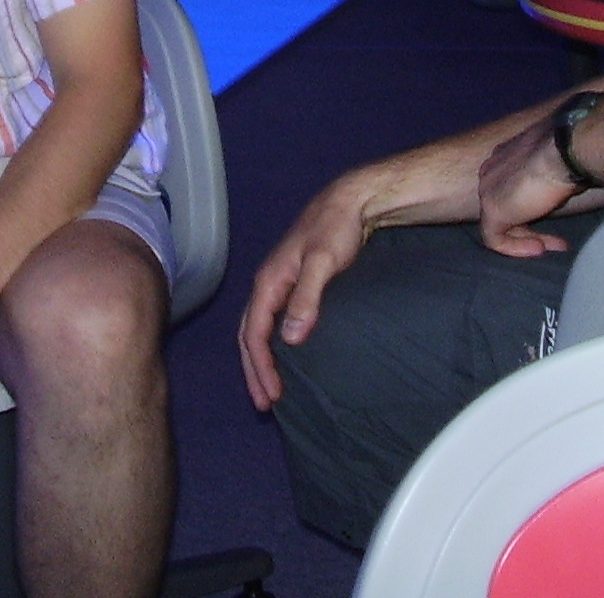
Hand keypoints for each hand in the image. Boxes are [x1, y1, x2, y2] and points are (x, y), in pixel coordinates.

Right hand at [237, 176, 373, 410]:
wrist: (353, 200)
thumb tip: (288, 339)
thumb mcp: (323, 262)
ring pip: (260, 327)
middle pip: (250, 334)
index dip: (260, 366)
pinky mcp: (295, 282)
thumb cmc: (338, 229)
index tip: (272, 395)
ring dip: (261, 359)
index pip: (254, 332)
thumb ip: (306, 298)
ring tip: (269, 387)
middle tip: (264, 403)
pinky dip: (274, 343)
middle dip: (254, 370)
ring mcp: (281, 282)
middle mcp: (269, 283)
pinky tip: (286, 355)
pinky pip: (275, 320)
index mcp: (269, 280)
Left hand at [477, 118, 578, 257]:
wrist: (565, 150)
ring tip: (551, 247)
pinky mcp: (493, 211)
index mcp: (504, 155)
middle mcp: (490, 170)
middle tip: (556, 239)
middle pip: (506, 205)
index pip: (510, 187)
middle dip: (530, 226)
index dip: (531, 206)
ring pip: (501, 223)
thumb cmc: (568, 150)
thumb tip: (560, 183)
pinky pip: (495, 238)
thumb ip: (547, 173)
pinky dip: (516, 248)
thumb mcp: (555, 162)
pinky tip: (539, 249)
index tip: (554, 213)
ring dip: (526, 238)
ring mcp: (488, 191)